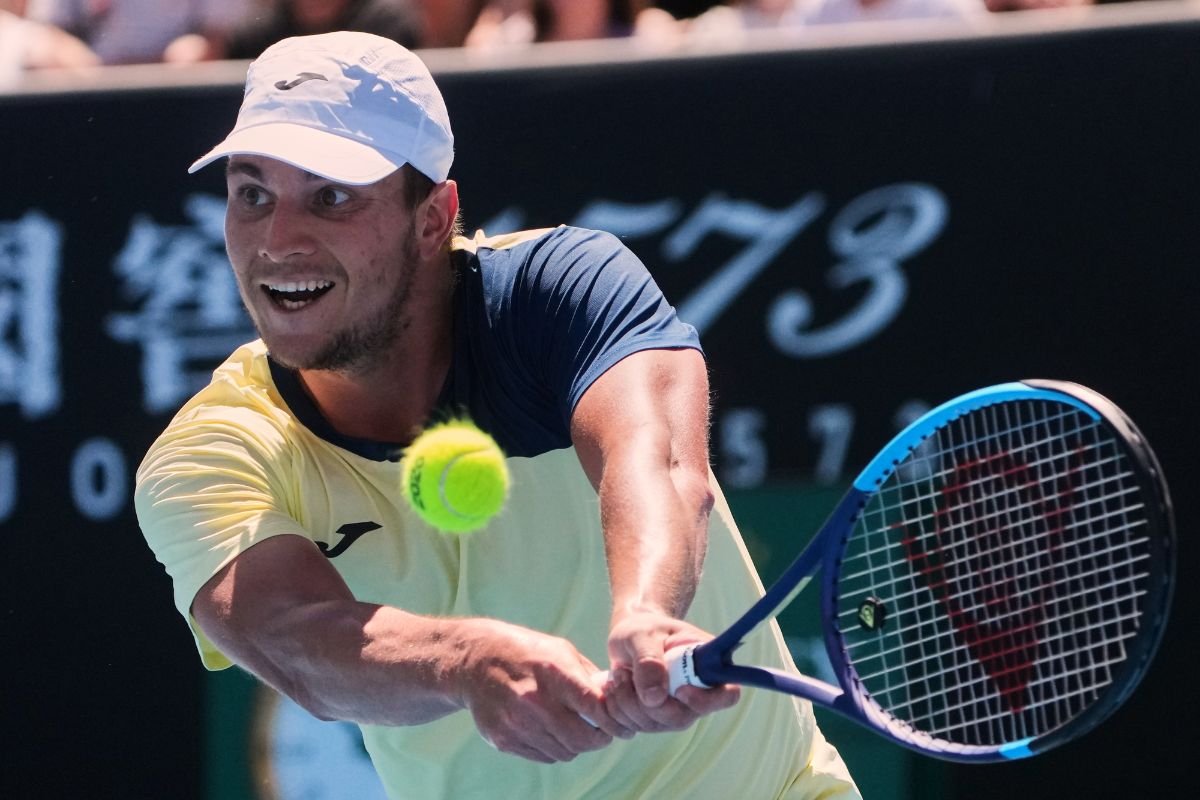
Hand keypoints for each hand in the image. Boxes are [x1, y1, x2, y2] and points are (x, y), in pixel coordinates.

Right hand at [457, 620, 631, 761]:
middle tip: (601, 733)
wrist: (474, 661)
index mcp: (554, 673)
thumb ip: (589, 676)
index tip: (619, 723)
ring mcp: (517, 723)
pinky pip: (543, 756)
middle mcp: (535, 701)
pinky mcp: (503, 739)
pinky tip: (551, 731)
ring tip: (574, 729)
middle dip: (598, 739)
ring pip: (564, 752)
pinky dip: (554, 748)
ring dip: (576, 745)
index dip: (613, 721)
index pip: (595, 708)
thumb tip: (616, 698)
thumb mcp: (561, 650)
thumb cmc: (526, 652)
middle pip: (582, 739)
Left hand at [603, 609, 738, 732]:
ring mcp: (676, 711)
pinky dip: (617, 710)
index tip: (678, 689)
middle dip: (645, 701)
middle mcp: (697, 693)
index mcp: (709, 666)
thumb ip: (648, 660)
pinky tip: (615, 687)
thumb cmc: (642, 629)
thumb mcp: (641, 634)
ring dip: (626, 702)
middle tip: (625, 673)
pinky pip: (633, 728)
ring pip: (653, 725)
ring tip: (620, 673)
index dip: (705, 700)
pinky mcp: (655, 720)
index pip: (727, 695)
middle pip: (680, 718)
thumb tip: (655, 698)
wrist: (628, 637)